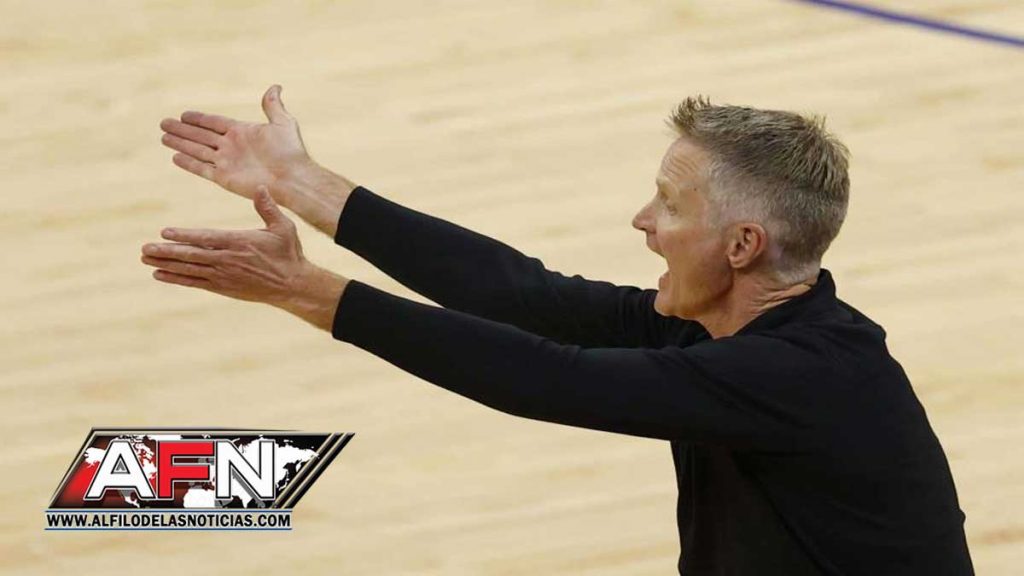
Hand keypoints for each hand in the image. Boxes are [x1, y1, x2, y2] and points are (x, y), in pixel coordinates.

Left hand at [141, 187, 347, 329]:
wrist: (293, 285)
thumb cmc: (289, 253)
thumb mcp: (283, 227)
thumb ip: (268, 207)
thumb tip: (260, 186)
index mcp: (239, 242)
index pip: (206, 238)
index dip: (184, 236)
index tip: (164, 232)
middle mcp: (228, 260)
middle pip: (191, 256)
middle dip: (166, 251)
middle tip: (144, 248)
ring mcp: (224, 276)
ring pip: (189, 270)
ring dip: (166, 264)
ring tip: (146, 259)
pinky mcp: (223, 288)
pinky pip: (195, 283)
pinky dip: (176, 279)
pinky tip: (160, 275)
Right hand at [160, 85, 312, 200]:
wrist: (292, 178)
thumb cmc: (290, 151)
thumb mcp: (283, 122)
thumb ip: (272, 106)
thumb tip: (275, 86)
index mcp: (242, 132)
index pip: (214, 123)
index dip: (198, 119)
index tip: (184, 114)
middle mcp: (231, 146)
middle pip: (200, 136)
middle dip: (182, 129)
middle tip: (164, 123)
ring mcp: (227, 162)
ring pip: (197, 150)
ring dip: (180, 143)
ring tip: (163, 137)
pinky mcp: (224, 178)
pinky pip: (202, 168)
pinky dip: (188, 163)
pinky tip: (175, 157)